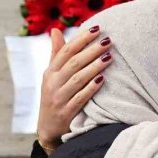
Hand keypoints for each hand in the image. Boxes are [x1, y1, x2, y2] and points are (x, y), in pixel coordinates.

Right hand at [37, 27, 114, 150]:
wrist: (48, 129)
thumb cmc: (54, 96)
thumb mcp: (52, 76)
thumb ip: (56, 54)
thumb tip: (56, 30)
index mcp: (50, 72)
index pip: (65, 51)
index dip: (81, 39)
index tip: (97, 29)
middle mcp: (52, 83)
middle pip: (74, 63)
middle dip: (91, 51)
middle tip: (108, 41)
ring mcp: (59, 98)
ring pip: (77, 79)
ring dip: (94, 67)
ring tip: (109, 57)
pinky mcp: (66, 113)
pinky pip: (80, 98)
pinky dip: (90, 88)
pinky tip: (102, 80)